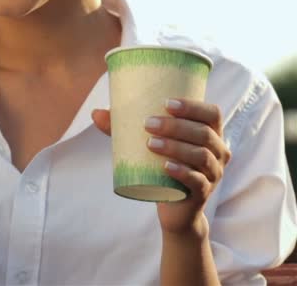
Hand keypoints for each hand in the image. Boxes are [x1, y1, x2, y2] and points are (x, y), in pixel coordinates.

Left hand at [92, 98, 231, 236]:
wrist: (175, 209)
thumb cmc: (161, 169)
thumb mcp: (146, 147)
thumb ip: (123, 130)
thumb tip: (95, 113)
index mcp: (210, 134)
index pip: (212, 114)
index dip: (193, 106)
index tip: (166, 103)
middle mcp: (218, 152)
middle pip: (204, 133)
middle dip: (176, 126)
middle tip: (148, 124)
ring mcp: (213, 174)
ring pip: (201, 156)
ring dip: (176, 147)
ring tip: (150, 144)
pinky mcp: (203, 193)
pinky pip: (197, 181)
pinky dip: (182, 172)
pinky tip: (166, 167)